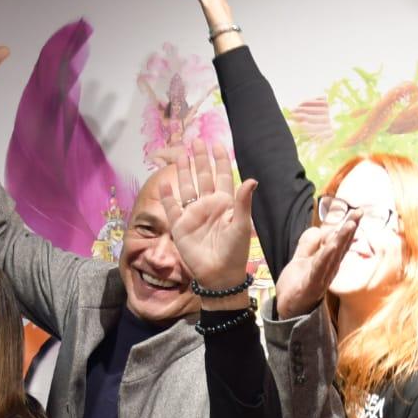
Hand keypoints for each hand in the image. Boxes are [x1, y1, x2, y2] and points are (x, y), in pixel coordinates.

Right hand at [158, 141, 256, 293]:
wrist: (219, 275)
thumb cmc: (234, 252)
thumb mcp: (241, 226)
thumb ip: (243, 203)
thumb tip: (252, 180)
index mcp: (225, 204)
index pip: (222, 176)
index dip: (220, 160)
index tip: (217, 144)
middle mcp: (208, 206)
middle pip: (203, 177)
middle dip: (200, 159)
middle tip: (196, 141)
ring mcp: (193, 215)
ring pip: (187, 188)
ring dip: (183, 172)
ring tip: (179, 155)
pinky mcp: (180, 227)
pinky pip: (172, 207)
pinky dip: (168, 196)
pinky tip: (165, 183)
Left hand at [274, 213, 358, 317]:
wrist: (287, 310)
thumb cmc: (297, 286)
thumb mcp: (301, 260)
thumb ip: (308, 244)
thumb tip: (316, 229)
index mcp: (327, 261)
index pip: (339, 240)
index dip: (348, 225)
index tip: (357, 211)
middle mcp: (328, 268)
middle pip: (340, 245)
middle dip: (350, 228)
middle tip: (359, 213)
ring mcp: (321, 276)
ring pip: (333, 255)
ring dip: (342, 239)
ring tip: (349, 225)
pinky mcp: (311, 284)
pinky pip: (319, 268)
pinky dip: (326, 256)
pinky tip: (331, 245)